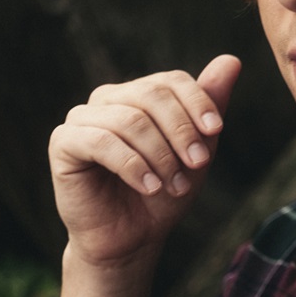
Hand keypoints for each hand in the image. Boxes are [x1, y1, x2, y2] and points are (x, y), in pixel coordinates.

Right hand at [49, 54, 241, 268]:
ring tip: (175, 185)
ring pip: (130, 120)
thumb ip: (211, 103)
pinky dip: (132, 165)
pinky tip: (150, 187)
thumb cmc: (166, 189)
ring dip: (160, 156)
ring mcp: (83, 118)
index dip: (197, 102)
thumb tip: (232, 60)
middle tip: (198, 163)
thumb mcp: (197, 147)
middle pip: (152, 95)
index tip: (216, 130)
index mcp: (140, 94)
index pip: (171, 80)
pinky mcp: (64, 143)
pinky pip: (100, 142)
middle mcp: (109, 99)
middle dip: (181, 131)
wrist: (133, 236)